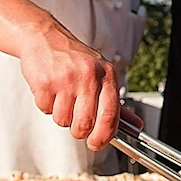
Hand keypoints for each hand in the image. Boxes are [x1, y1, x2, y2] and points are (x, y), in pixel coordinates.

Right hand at [19, 25, 122, 150]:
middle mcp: (89, 76)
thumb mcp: (101, 74)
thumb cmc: (75, 58)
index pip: (111, 115)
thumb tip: (136, 126)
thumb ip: (117, 104)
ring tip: (62, 96)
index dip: (104, 136)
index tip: (97, 143)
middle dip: (79, 131)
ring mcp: (66, 79)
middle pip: (85, 124)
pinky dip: (46, 105)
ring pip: (63, 120)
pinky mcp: (45, 83)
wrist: (45, 37)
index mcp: (107, 75)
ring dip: (61, 115)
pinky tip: (50, 89)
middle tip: (75, 122)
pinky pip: (45, 110)